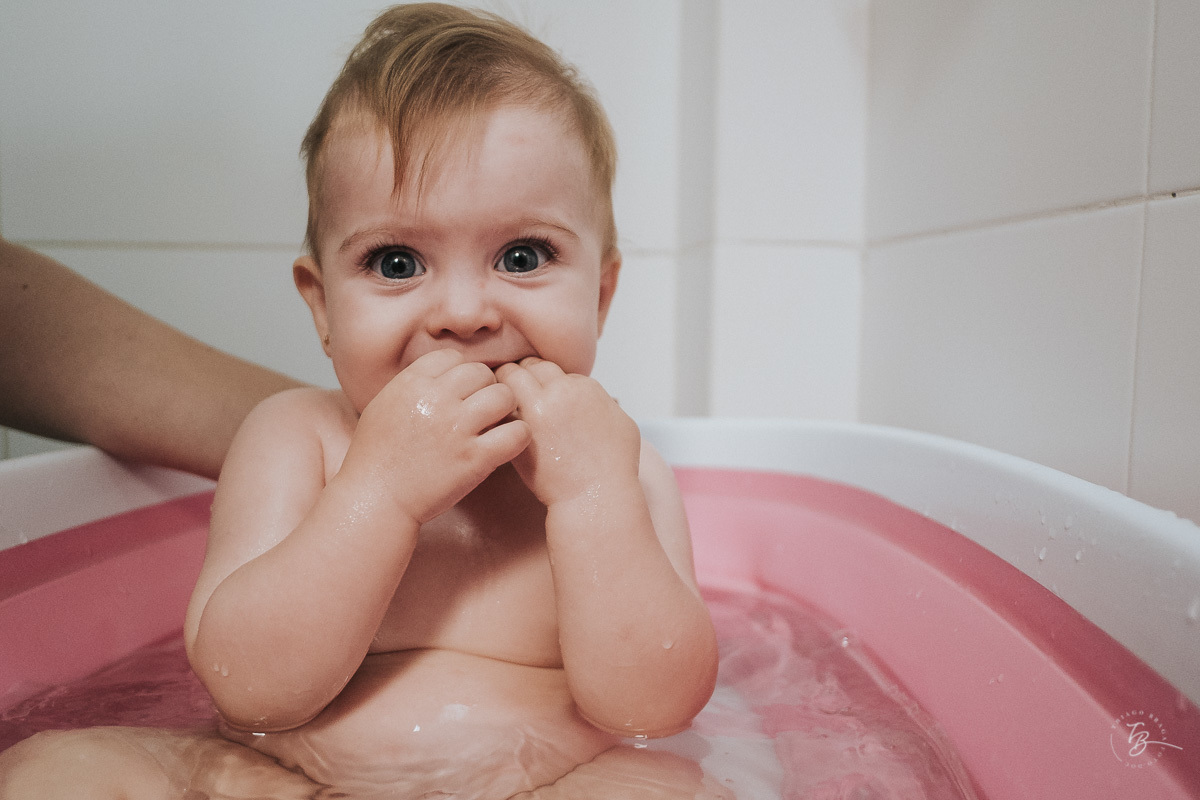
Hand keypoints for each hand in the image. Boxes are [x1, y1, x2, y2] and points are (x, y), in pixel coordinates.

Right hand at [339, 350, 530, 522]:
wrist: (375, 499)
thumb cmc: (375, 456)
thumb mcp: (385, 405)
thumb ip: (413, 385)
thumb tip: (442, 373)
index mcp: (412, 383)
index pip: (453, 358)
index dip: (460, 374)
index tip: (459, 393)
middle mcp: (436, 399)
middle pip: (482, 373)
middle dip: (485, 389)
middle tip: (481, 410)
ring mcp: (457, 428)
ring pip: (504, 397)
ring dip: (505, 410)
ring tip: (496, 425)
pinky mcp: (475, 458)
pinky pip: (517, 433)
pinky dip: (518, 436)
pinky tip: (507, 444)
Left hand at [495, 357, 639, 505]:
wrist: (595, 497)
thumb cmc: (613, 466)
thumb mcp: (622, 424)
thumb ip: (603, 403)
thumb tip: (593, 397)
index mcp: (584, 386)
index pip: (552, 368)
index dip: (543, 382)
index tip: (539, 396)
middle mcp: (561, 391)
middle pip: (528, 365)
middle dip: (521, 378)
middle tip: (515, 397)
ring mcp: (538, 409)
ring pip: (508, 376)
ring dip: (503, 388)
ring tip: (502, 406)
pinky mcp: (518, 429)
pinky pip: (498, 405)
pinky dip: (496, 410)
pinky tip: (497, 422)